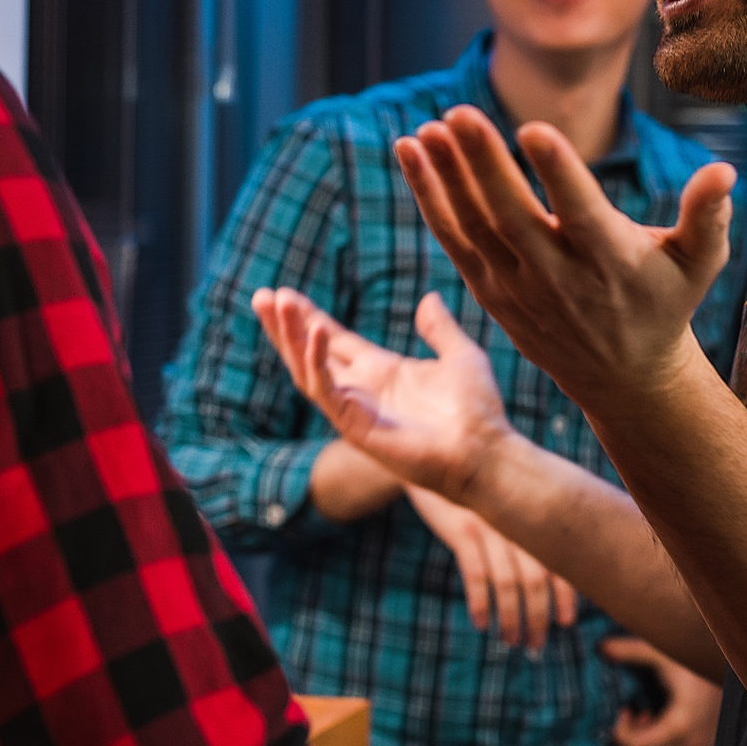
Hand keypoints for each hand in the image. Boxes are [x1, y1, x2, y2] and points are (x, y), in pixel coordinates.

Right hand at [252, 287, 514, 502]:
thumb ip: (440, 329)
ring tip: (275, 305)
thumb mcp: (460, 356)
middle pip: (309, 354)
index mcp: (382, 372)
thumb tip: (429, 299)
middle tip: (261, 296)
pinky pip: (326, 391)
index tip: (284, 294)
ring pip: (307, 371)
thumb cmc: (478, 411)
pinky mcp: (356, 427)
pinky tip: (315, 331)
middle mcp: (363, 390)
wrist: (485, 451)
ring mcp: (356, 409)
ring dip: (290, 338)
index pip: (333, 341)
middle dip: (284, 327)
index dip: (309, 318)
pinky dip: (317, 362)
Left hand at [395, 107, 734, 403]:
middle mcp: (559, 277)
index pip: (581, 214)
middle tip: (458, 114)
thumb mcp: (699, 264)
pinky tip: (412, 150)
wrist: (622, 377)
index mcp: (611, 262)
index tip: (534, 129)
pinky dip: (429, 197)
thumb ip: (709, 216)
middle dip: (483, 166)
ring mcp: (518, 287)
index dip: (558, 174)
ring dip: (445, 178)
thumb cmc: (665, 302)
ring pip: (473, 229)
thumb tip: (725, 170)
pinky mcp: (490, 290)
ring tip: (427, 129)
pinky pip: (453, 239)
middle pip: (513, 219)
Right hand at [407, 485, 577, 654]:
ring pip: (507, 581)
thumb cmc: (474, 487)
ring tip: (510, 641)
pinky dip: (481, 602)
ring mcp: (490, 525)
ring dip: (510, 618)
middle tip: (536, 646)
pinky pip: (475, 573)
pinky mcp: (462, 529)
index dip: (565, 595)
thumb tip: (543, 572)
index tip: (566, 622)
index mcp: (532, 517)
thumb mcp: (502, 501)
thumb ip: (523, 526)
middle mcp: (517, 521)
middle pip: (536, 579)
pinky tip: (481, 623)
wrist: (434, 454)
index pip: (559, 560)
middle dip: (538, 617)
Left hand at [602, 635, 722, 745]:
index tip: (625, 710)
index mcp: (680, 725)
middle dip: (631, 745)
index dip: (620, 732)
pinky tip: (666, 729)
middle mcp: (692, 745)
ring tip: (650, 724)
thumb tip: (602, 648)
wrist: (740, 670)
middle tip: (634, 719)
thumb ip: (632, 652)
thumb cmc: (698, 660)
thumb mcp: (664, 654)